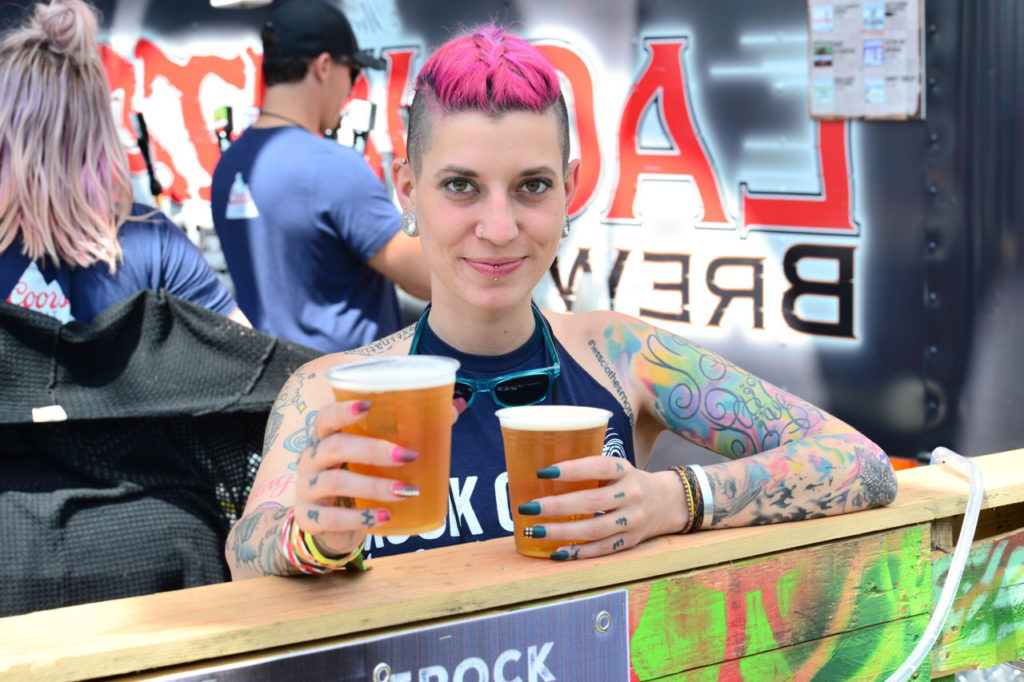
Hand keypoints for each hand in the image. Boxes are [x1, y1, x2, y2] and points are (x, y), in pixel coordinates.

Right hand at [293, 397, 466, 557]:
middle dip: (374, 449)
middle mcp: (310, 458)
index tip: (370, 405)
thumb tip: (456, 406)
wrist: (327, 520)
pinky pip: (331, 517)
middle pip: (335, 447)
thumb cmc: (356, 473)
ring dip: (375, 486)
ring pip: (336, 482)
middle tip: (409, 455)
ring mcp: (305, 489)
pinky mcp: (308, 518)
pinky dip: (359, 518)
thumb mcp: (375, 453)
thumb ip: (412, 429)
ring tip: (406, 491)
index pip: (325, 417)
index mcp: (325, 436)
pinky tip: (385, 516)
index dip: (343, 410)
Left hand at [520, 457, 685, 559]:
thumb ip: (589, 471)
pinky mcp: (631, 541)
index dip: (571, 470)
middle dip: (557, 506)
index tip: (543, 473)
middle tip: (528, 507)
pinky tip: (557, 551)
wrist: (667, 502)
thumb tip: (542, 476)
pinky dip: (578, 552)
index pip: (598, 467)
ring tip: (535, 531)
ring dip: (562, 531)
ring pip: (595, 529)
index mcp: (624, 470)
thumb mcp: (616, 468)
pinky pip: (602, 549)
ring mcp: (633, 520)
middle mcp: (632, 494)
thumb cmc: (627, 482)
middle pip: (592, 502)